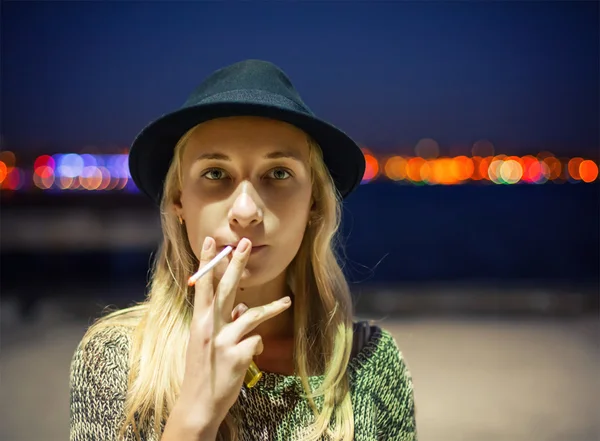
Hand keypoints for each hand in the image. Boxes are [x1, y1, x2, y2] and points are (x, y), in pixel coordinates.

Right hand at [171, 237, 291, 436]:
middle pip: (227, 289)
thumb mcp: (205, 344)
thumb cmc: (202, 371)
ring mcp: (224, 341)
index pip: (203, 286)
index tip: (211, 241)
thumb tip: (242, 308)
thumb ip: (222, 323)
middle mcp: (209, 328)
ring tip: (287, 301)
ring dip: (272, 307)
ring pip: (252, 314)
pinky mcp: (238, 356)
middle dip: (237, 264)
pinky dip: (256, 346)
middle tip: (245, 243)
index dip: (207, 262)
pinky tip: (247, 358)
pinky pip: (257, 341)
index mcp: (199, 322)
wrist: (198, 405)